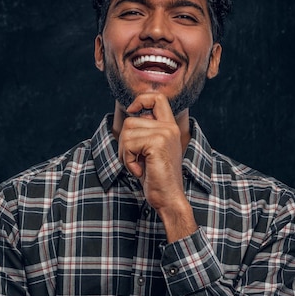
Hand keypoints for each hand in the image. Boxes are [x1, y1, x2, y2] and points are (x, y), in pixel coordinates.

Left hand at [118, 93, 196, 240]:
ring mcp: (165, 134)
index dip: (141, 100)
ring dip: (125, 153)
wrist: (168, 198)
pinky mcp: (157, 143)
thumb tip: (132, 113)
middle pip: (131, 120)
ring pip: (127, 132)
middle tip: (135, 159)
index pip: (157, 97)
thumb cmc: (156, 177)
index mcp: (170, 126)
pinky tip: (140, 171)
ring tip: (138, 165)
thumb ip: (145, 131)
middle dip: (124, 142)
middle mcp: (169, 127)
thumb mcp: (150, 149)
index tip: (132, 111)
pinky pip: (128, 145)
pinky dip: (127, 161)